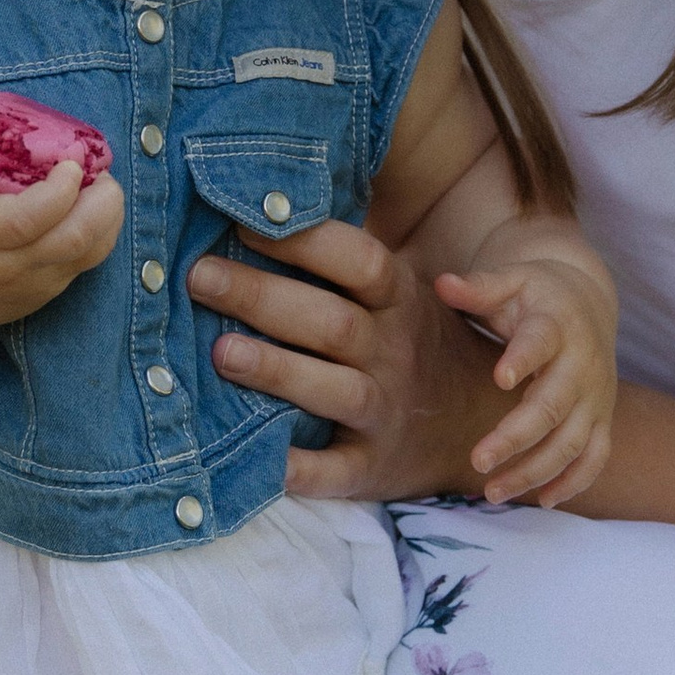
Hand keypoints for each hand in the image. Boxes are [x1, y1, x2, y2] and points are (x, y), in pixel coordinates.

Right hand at [0, 97, 125, 355]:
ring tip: (99, 182)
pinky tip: (89, 204)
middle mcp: (5, 267)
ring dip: (108, 214)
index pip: (26, 220)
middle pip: (74, 239)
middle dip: (102, 199)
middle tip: (98, 167)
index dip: (59, 190)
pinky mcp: (46, 293)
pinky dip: (100, 229)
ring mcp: (31, 285)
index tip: (70, 161)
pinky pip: (88, 261)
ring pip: (92, 253)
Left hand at [187, 216, 514, 501]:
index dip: (303, 240)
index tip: (239, 221)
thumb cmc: (409, 339)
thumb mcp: (398, 291)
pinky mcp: (372, 466)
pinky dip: (298, 469)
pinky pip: (335, 471)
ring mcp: (386, 412)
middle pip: (332, 322)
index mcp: (399, 300)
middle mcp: (394, 353)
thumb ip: (344, 259)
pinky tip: (254, 457)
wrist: (477, 419)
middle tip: (197, 276)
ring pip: (334, 390)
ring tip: (220, 352)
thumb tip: (259, 202)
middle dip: (263, 297)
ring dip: (277, 370)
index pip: (358, 261)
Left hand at [436, 252, 615, 507]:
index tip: (501, 377)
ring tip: (492, 492)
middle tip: (477, 460)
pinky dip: (574, 482)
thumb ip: (478, 287)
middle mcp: (582, 364)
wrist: (588, 302)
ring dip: (535, 471)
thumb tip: (442, 283)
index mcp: (556, 324)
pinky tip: (541, 501)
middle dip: (516, 436)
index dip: (524, 358)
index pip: (542, 341)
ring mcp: (597, 396)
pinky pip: (596, 457)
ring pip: (572, 442)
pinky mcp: (603, 418)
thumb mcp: (510, 280)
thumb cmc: (535, 294)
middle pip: (553, 406)